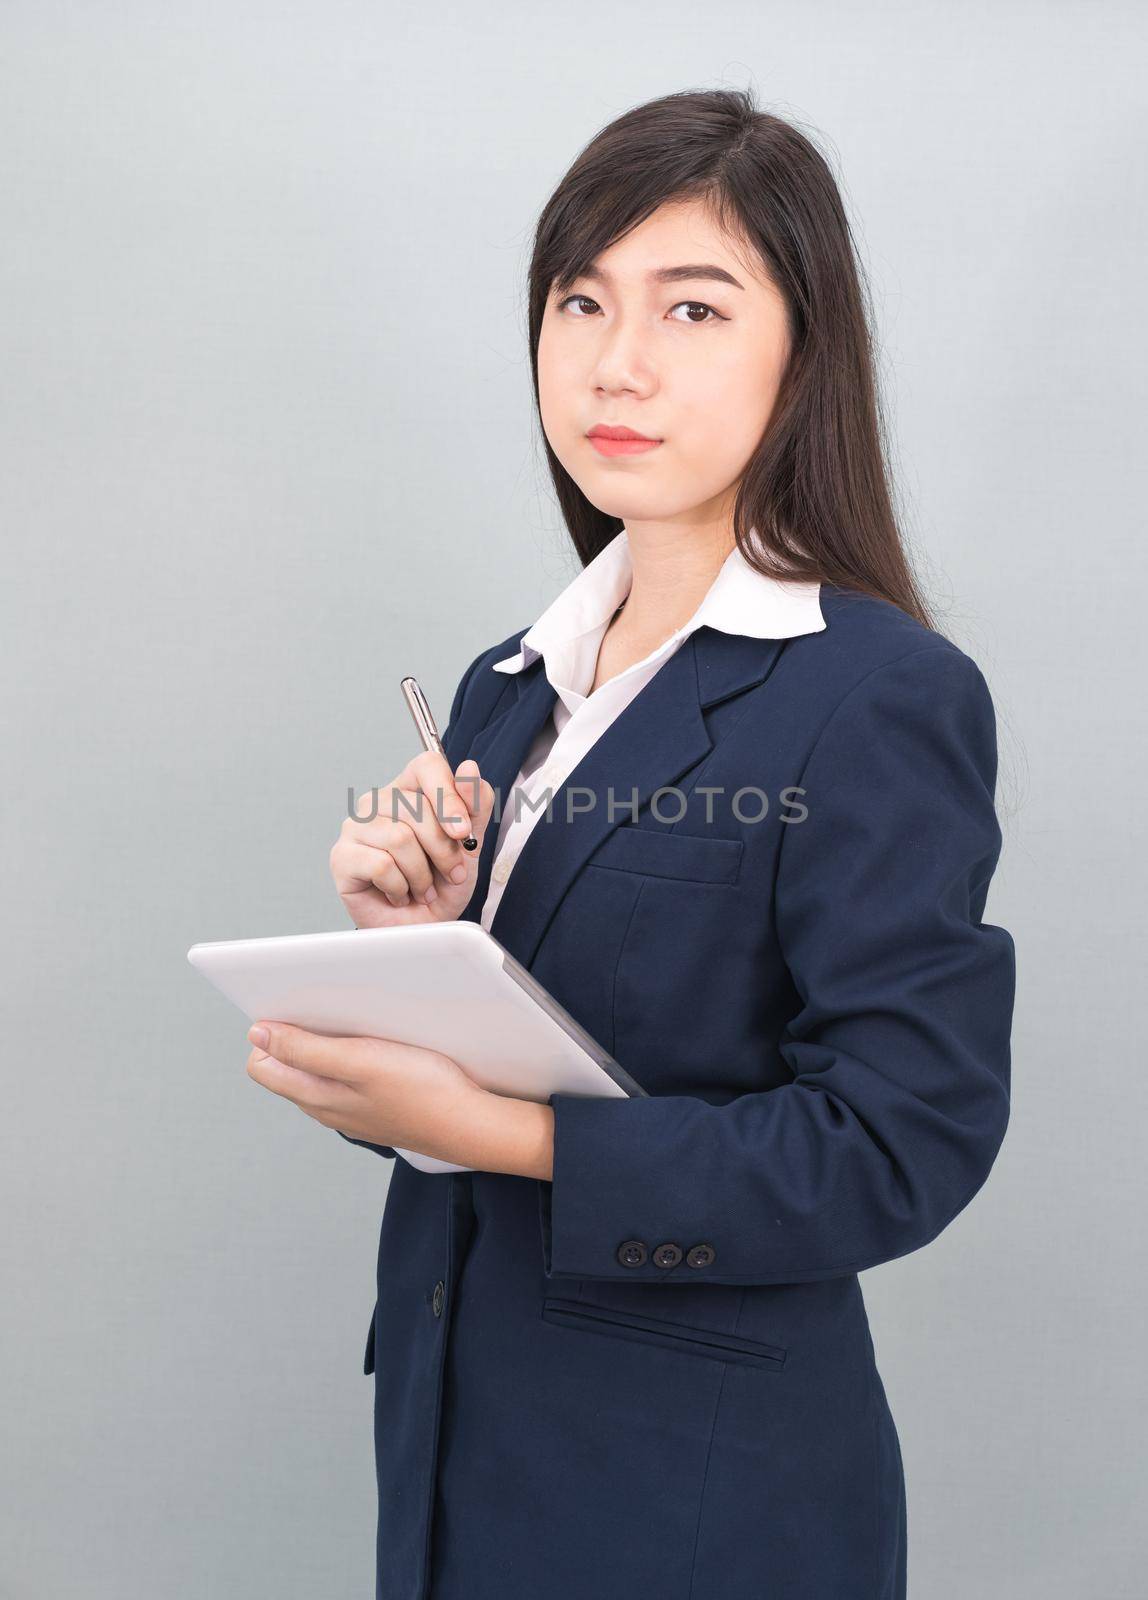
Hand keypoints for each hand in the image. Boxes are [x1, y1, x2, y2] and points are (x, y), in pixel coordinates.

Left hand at [245, 1020, 485, 1162]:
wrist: (470, 1123)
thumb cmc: (421, 1091)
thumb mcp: (359, 1061)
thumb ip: (304, 1051)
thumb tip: (256, 1036)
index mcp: (313, 1096)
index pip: (262, 1066)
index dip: (271, 1033)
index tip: (296, 1009)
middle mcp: (326, 1109)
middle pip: (288, 1068)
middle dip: (297, 1036)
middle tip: (329, 1011)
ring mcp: (351, 1112)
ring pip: (319, 1073)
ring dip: (327, 1046)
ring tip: (357, 1024)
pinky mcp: (376, 1108)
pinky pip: (348, 1080)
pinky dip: (353, 1059)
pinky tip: (379, 1046)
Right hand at [331, 753, 495, 928]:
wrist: (424, 927)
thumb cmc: (441, 884)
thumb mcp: (470, 845)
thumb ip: (475, 807)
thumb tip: (469, 769)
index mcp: (410, 790)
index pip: (426, 766)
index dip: (449, 795)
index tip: (463, 831)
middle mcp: (379, 803)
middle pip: (415, 808)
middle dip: (443, 850)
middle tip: (450, 873)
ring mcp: (355, 828)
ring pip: (399, 838)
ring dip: (422, 874)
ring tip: (423, 888)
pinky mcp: (342, 857)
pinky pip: (380, 865)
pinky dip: (400, 887)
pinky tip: (400, 894)